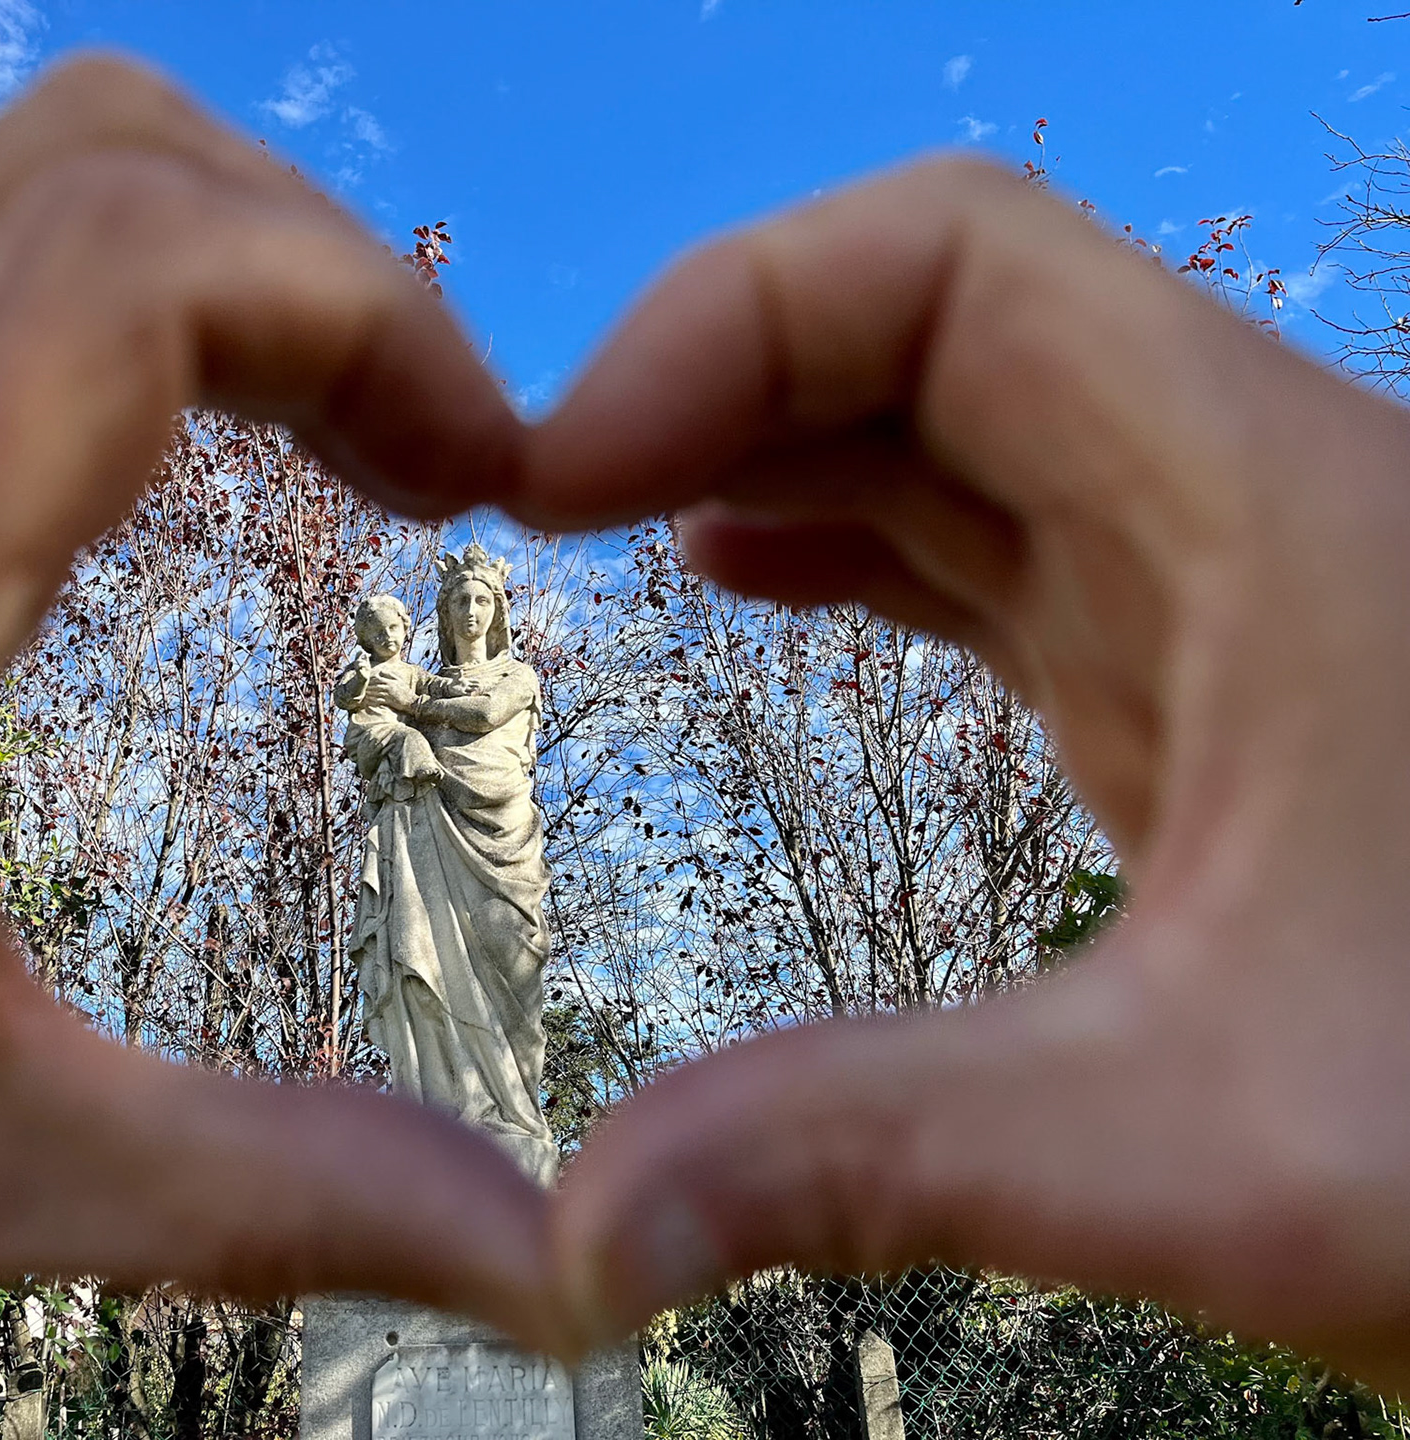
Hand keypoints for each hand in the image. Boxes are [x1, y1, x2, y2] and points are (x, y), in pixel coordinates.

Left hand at [0, 57, 555, 1407]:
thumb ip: (271, 1196)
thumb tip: (548, 1267)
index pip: (151, 255)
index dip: (370, 322)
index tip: (486, 482)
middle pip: (105, 161)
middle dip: (321, 275)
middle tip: (435, 468)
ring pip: (25, 192)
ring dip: (225, 279)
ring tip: (346, 461)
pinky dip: (124, 323)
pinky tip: (175, 495)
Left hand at [364, 671, 419, 711]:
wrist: (412, 701)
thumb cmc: (405, 691)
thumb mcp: (399, 681)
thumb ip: (390, 675)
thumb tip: (382, 671)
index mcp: (390, 681)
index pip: (377, 678)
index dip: (370, 680)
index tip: (364, 682)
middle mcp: (388, 686)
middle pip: (374, 685)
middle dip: (367, 687)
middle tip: (360, 688)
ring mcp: (388, 693)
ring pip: (375, 692)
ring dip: (368, 693)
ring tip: (362, 694)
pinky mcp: (389, 701)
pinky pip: (378, 700)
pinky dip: (372, 700)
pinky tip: (368, 701)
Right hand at [521, 158, 1409, 1390]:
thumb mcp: (1217, 1154)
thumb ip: (881, 1162)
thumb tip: (576, 1245)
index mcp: (1276, 509)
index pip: (958, 264)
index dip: (729, 319)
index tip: (560, 476)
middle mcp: (1258, 498)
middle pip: (941, 315)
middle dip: (720, 374)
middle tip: (541, 501)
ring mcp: (1235, 581)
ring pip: (964, 416)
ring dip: (773, 440)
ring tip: (601, 522)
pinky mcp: (1210, 670)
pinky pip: (999, 529)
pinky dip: (851, 528)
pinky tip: (746, 578)